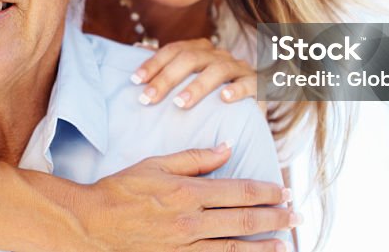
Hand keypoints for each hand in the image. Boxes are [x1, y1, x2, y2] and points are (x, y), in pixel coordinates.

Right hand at [80, 144, 295, 251]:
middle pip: (244, 220)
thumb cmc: (121, 190)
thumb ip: (194, 158)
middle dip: (275, 219)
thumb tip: (227, 148)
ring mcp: (184, 247)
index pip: (239, 192)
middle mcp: (191, 222)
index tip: (284, 191)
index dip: (266, 192)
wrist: (91, 226)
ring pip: (234, 249)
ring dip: (263, 246)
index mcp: (188, 193)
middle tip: (297, 216)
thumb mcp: (156, 164)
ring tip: (285, 244)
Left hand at [132, 39, 256, 108]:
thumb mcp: (189, 79)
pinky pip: (249, 84)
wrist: (249, 109)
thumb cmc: (211, 95)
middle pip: (191, 59)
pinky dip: (236, 90)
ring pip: (218, 70)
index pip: (174, 50)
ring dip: (197, 86)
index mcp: (201, 51)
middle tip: (147, 99)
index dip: (154, 63)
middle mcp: (219, 56)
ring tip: (180, 103)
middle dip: (167, 78)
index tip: (135, 80)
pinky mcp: (258, 86)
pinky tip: (224, 98)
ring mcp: (240, 69)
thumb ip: (168, 64)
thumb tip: (138, 48)